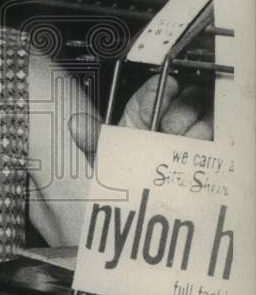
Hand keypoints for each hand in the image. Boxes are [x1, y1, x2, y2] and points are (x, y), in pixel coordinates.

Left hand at [66, 74, 212, 166]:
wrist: (140, 207)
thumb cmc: (123, 178)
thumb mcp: (103, 161)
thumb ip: (91, 141)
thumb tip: (76, 124)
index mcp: (143, 112)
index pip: (155, 88)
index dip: (159, 87)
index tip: (161, 93)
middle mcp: (171, 118)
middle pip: (188, 96)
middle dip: (180, 109)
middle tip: (167, 129)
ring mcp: (192, 134)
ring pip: (206, 116)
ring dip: (196, 128)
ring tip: (179, 145)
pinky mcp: (209, 151)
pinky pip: (218, 140)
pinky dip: (209, 144)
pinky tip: (195, 154)